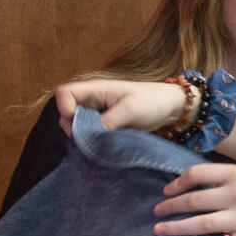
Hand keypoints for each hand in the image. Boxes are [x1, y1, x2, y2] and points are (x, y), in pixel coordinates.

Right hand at [55, 78, 184, 134]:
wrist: (172, 107)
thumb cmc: (153, 101)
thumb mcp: (129, 110)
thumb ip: (106, 123)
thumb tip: (88, 139)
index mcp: (95, 89)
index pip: (64, 93)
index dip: (65, 108)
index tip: (80, 123)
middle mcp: (92, 100)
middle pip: (66, 114)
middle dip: (74, 128)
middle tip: (95, 137)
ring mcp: (97, 113)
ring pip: (77, 127)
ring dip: (85, 137)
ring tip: (104, 141)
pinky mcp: (105, 125)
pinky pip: (90, 134)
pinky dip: (95, 141)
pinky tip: (107, 146)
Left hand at [153, 161, 235, 235]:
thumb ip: (222, 180)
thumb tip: (187, 187)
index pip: (197, 175)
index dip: (177, 183)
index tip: (166, 192)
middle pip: (194, 201)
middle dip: (170, 208)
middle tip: (156, 213)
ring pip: (201, 225)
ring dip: (175, 228)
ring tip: (159, 230)